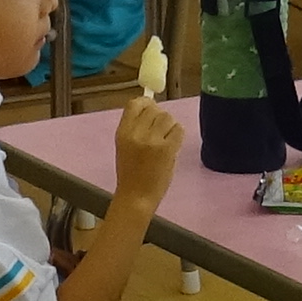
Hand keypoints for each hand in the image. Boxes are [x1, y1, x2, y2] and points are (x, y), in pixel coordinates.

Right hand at [110, 91, 180, 208]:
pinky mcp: (167, 149)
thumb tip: (151, 109)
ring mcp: (152, 141)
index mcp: (122, 132)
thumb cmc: (130, 173)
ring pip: (168, 117)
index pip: (134, 104)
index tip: (151, 108)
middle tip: (160, 130)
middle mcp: (136, 133)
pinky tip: (172, 145)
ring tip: (166, 139)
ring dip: (170, 126)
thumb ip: (135, 127)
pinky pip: (178, 129)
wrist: (136, 196)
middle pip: (154, 109)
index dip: (146, 103)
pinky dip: (178, 135)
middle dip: (160, 116)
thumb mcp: (124, 146)